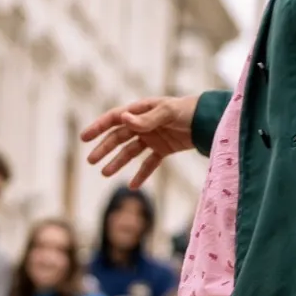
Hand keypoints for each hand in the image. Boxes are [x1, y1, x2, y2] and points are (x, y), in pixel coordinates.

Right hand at [81, 95, 198, 187]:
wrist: (210, 120)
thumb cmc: (189, 110)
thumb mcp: (168, 112)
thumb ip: (147, 118)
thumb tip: (124, 119)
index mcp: (142, 110)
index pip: (115, 118)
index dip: (99, 127)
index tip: (84, 138)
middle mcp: (145, 124)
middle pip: (119, 137)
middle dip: (104, 148)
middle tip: (91, 161)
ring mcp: (154, 137)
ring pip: (130, 151)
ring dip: (118, 161)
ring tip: (105, 173)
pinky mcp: (164, 149)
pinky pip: (149, 163)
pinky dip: (141, 174)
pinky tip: (132, 185)